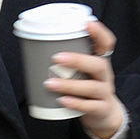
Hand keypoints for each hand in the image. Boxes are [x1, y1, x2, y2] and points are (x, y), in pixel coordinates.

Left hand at [43, 20, 125, 138]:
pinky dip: (75, 103)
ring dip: (69, 85)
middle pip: (98, 65)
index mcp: (100, 61)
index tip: (88, 23)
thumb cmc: (86, 88)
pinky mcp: (102, 109)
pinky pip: (90, 106)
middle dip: (77, 60)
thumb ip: (66, 62)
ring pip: (92, 87)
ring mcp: (105, 93)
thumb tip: (32, 50)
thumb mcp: (81, 72)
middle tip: (56, 58)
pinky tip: (62, 100)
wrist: (103, 115)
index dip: (99, 32)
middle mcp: (105, 75)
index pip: (107, 43)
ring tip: (50, 83)